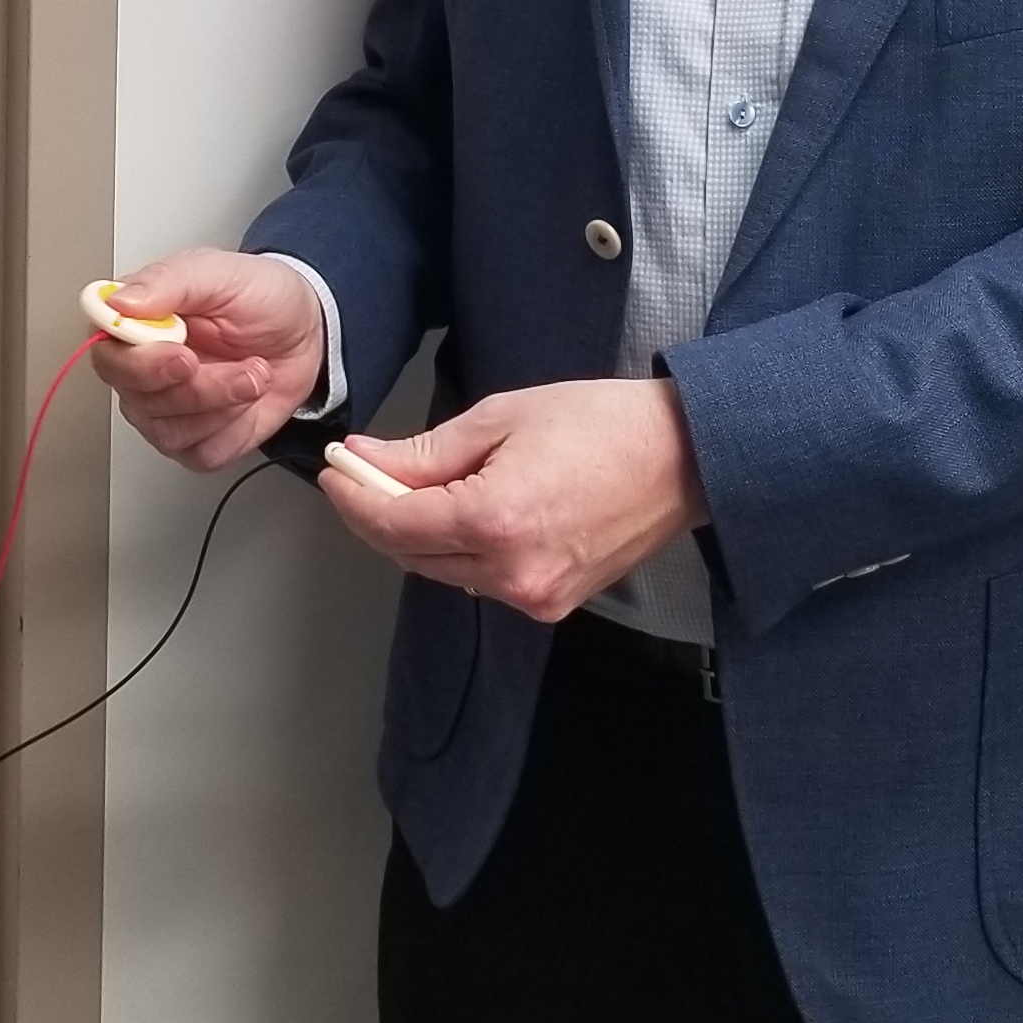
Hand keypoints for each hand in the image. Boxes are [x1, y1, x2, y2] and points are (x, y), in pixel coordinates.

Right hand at [92, 249, 326, 473]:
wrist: (305, 331)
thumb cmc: (261, 297)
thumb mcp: (221, 273)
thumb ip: (168, 282)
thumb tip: (118, 302)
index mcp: (135, 324)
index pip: (108, 357)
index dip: (142, 366)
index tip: (184, 357)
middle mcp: (141, 370)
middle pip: (139, 403)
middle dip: (201, 389)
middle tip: (244, 366)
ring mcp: (164, 409)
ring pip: (170, 433)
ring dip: (225, 406)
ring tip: (255, 373)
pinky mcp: (194, 439)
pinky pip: (201, 454)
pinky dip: (235, 430)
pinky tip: (248, 400)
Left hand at [317, 376, 708, 623]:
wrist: (685, 458)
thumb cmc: (603, 424)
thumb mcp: (504, 419)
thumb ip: (426, 452)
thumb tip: (366, 461)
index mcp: (497, 521)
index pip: (394, 524)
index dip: (354, 499)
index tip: (337, 472)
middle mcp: (512, 573)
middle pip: (411, 555)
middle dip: (378, 515)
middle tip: (361, 474)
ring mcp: (534, 597)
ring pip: (443, 571)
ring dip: (418, 534)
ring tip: (412, 487)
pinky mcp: (552, 603)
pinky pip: (482, 579)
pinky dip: (460, 549)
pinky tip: (460, 512)